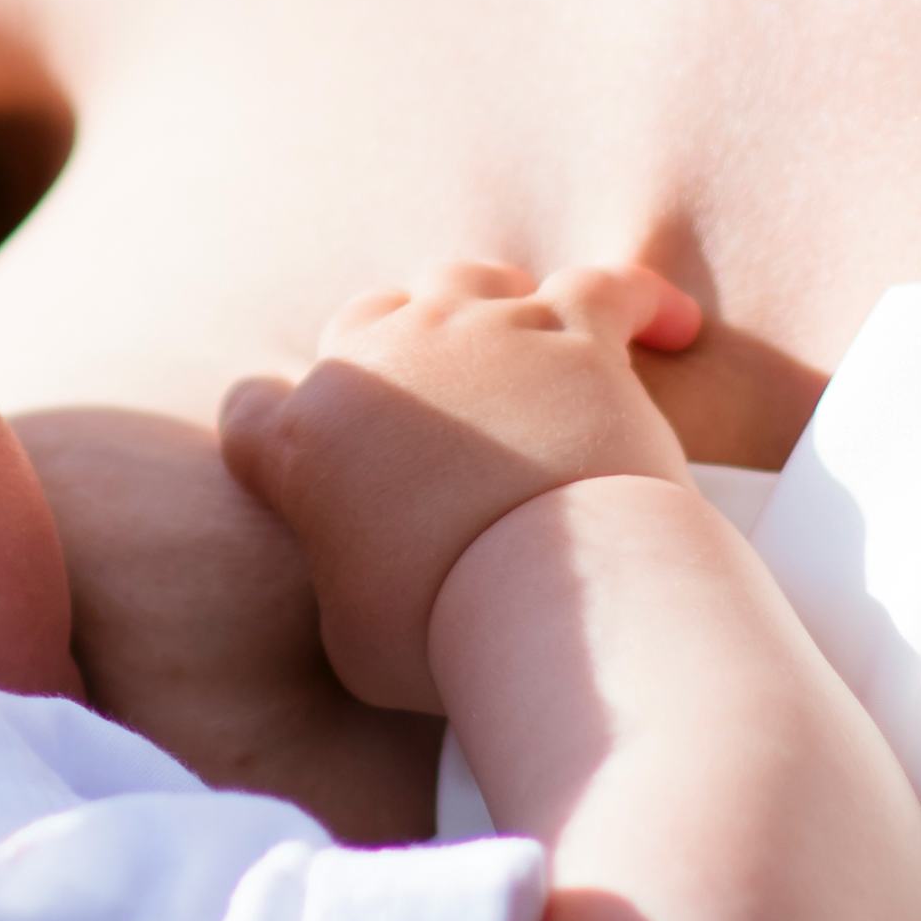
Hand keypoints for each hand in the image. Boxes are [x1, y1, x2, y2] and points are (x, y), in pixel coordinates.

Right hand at [216, 259, 704, 715]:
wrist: (550, 600)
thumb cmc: (445, 637)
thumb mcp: (351, 640)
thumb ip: (342, 582)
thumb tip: (366, 581)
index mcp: (305, 438)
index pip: (251, 412)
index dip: (274, 435)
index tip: (310, 464)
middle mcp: (380, 361)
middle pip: (362, 320)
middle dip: (388, 358)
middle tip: (435, 416)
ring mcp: (477, 333)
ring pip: (465, 280)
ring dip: (485, 308)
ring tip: (525, 348)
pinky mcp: (571, 332)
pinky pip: (604, 285)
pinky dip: (640, 302)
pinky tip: (670, 325)